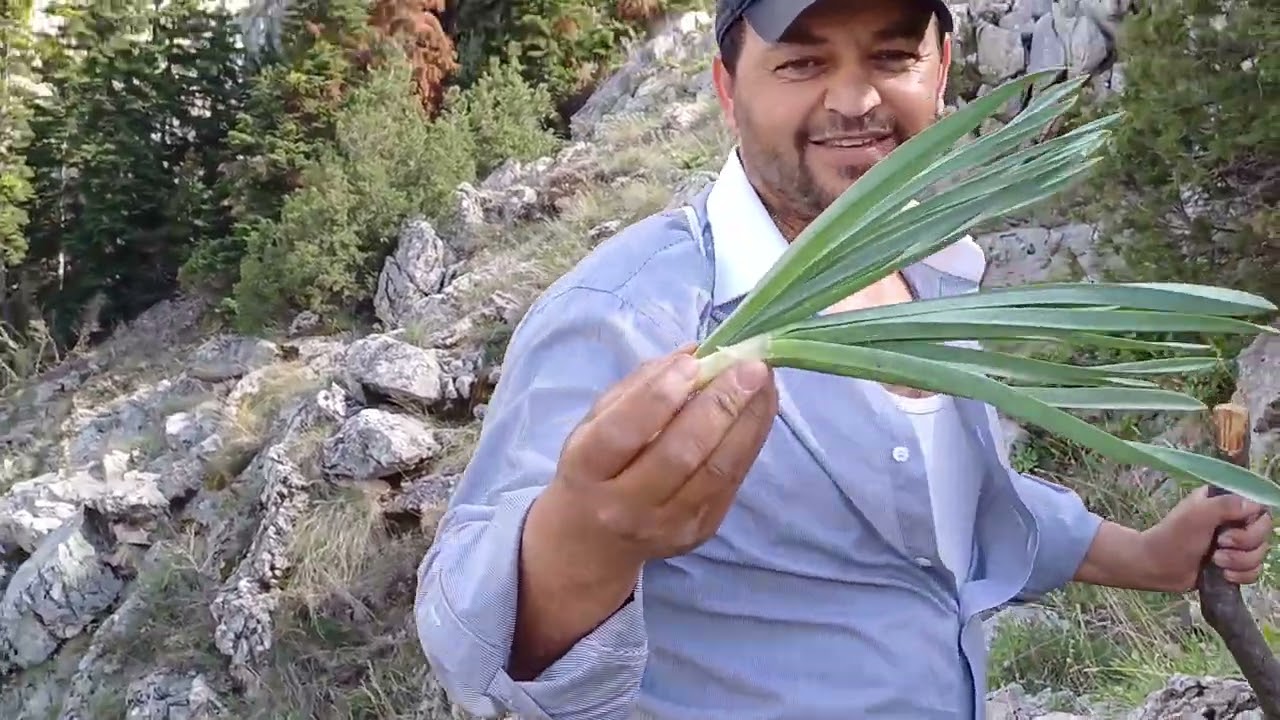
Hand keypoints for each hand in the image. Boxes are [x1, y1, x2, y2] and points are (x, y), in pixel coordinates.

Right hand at [543, 344, 778, 567]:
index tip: (694, 363)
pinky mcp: (699, 531)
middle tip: (750, 367)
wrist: (594, 543)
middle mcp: (624, 505)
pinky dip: (751, 442)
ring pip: (716, 471)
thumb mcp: (596, 422)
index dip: (660, 396)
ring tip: (765, 383)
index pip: (624, 433)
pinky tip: (762, 410)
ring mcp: (666, 524)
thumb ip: (640, 386)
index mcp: (586, 470)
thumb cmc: (594, 467)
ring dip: (748, 422)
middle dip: (720, 406)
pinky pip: (731, 482)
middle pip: (679, 455)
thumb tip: (693, 352)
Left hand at [1140, 485, 1273, 591]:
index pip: (1258, 509)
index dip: (1252, 523)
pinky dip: (1242, 575)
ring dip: (1240, 562)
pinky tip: (1224, 575)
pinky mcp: (1232, 565)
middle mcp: (1232, 521)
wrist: (1157, 566)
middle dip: (1245, 544)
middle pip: (1263, 533)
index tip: (1230, 529)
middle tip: (1220, 546)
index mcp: (1224, 503)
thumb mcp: (1197, 514)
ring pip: (1259, 554)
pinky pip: (1254, 571)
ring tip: (1216, 562)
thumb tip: (1254, 506)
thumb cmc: (1173, 536)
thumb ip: (1226, 505)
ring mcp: (1233, 545)